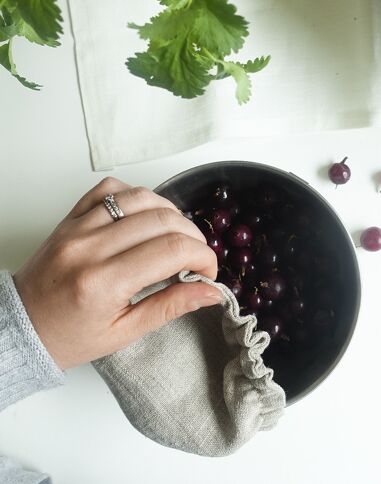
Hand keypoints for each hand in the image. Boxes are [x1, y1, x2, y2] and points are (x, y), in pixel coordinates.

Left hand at [14, 177, 220, 369]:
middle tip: (195, 257)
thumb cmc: (70, 336)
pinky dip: (136, 196)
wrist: (23, 326)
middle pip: (162, 220)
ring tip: (175, 235)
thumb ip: (171, 307)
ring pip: (140, 198)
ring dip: (170, 213)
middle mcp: (89, 247)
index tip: (206, 271)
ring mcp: (77, 227)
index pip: (171, 250)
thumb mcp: (125, 332)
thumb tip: (211, 292)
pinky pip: (109, 189)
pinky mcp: (70, 218)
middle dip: (193, 237)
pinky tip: (144, 216)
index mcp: (103, 283)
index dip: (202, 256)